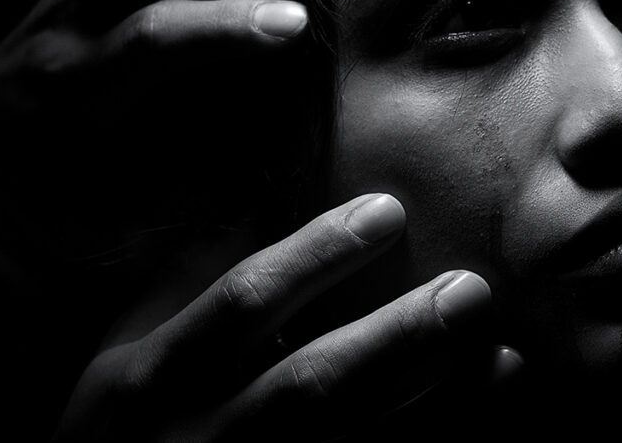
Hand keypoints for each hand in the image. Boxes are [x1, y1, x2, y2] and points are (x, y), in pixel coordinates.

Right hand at [54, 194, 520, 440]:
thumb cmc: (122, 427)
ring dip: (433, 400)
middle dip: (396, 338)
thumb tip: (247, 203)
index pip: (244, 305)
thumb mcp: (121, 355)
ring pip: (350, 442)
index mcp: (152, 380)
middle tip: (471, 291)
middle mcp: (202, 437)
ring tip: (501, 354)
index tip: (388, 211)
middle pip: (313, 384)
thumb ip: (177, 285)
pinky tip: (482, 409)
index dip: (317, 256)